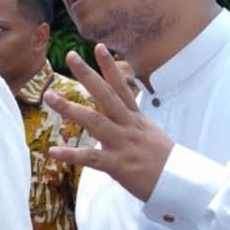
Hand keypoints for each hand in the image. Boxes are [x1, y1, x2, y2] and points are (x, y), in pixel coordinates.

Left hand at [46, 46, 174, 202]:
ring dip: (69, 108)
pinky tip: (53, 151)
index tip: (98, 47)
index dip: (109, 67)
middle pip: (106, 95)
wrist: (180, 182)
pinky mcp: (117, 164)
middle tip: (71, 56)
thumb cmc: (164, 160)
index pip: (121, 87)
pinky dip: (71, 155)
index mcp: (135, 118)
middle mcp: (127, 125)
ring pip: (94, 121)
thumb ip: (131, 121)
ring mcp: (122, 143)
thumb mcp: (149, 133)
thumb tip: (121, 112)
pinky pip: (91, 157)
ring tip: (49, 97)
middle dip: (88, 75)